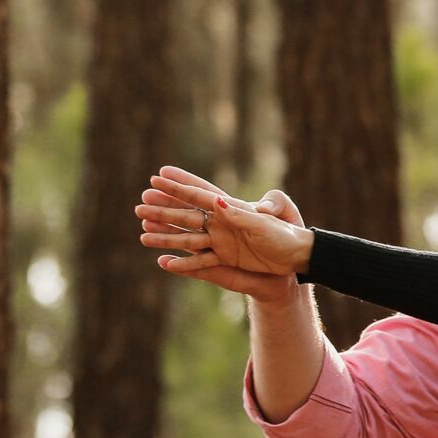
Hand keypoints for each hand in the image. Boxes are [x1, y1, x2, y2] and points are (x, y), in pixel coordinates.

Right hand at [136, 166, 313, 281]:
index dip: (179, 185)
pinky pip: (198, 261)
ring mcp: (221, 242)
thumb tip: (218, 203)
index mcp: (232, 209)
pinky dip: (182, 262)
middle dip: (164, 207)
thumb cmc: (286, 235)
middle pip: (187, 214)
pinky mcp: (224, 260)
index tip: (157, 175)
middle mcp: (221, 224)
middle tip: (140, 203)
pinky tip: (163, 261)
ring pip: (187, 236)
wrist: (296, 258)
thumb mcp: (268, 223)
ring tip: (143, 230)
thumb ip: (243, 214)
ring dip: (166, 234)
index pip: (200, 194)